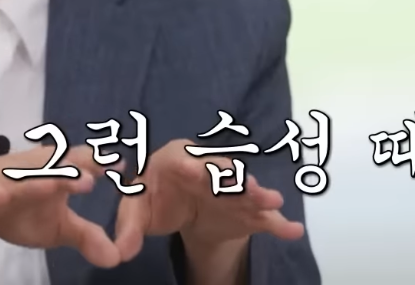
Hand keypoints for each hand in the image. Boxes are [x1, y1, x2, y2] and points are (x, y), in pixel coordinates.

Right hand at [0, 144, 121, 284]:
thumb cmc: (11, 209)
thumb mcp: (52, 227)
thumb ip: (84, 235)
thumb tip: (116, 258)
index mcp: (49, 170)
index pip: (78, 162)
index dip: (99, 162)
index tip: (124, 164)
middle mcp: (28, 169)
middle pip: (54, 163)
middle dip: (75, 165)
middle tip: (99, 171)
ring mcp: (1, 180)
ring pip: (24, 176)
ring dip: (43, 178)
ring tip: (65, 184)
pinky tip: (3, 197)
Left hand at [112, 139, 304, 264]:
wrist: (180, 208)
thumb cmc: (154, 200)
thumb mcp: (137, 212)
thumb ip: (128, 230)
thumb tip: (120, 253)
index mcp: (177, 160)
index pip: (182, 162)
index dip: (186, 164)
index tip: (188, 167)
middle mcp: (209, 170)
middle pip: (221, 173)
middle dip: (231, 178)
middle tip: (242, 183)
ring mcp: (230, 191)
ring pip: (246, 192)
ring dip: (260, 196)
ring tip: (273, 201)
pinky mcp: (246, 212)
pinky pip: (264, 218)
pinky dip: (279, 224)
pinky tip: (294, 231)